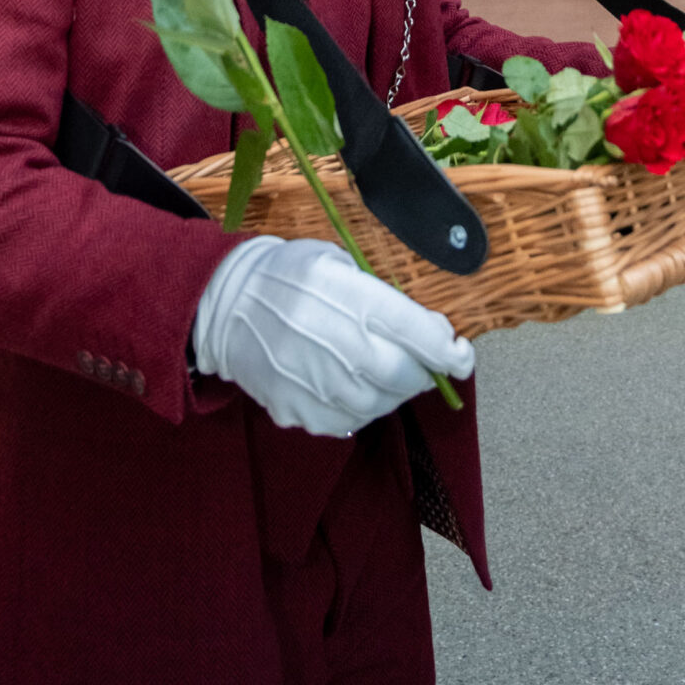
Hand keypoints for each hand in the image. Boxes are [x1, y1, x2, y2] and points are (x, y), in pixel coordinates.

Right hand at [191, 237, 473, 437]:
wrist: (225, 306)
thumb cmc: (288, 274)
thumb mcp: (334, 262)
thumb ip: (380, 293)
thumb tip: (430, 331)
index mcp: (343, 295)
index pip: (413, 330)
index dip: (446, 348)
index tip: (460, 352)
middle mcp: (329, 341)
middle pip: (401, 374)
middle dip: (422, 372)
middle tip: (424, 362)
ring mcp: (310, 382)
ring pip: (378, 403)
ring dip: (392, 391)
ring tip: (381, 369)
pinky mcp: (296, 410)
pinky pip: (347, 422)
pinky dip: (360, 407)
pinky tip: (351, 384)